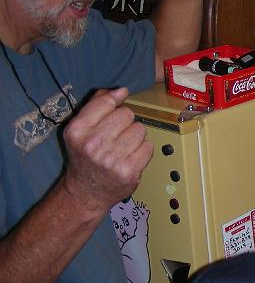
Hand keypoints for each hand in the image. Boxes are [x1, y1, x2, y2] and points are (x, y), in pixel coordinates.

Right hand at [60, 88, 153, 212]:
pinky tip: (130, 158)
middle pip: (127, 114)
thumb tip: (122, 90)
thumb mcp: (80, 128)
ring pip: (140, 129)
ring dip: (135, 136)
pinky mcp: (129, 171)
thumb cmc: (85, 155)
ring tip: (122, 148)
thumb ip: (97, 104)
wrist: (85, 192)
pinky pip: (148, 146)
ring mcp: (112, 159)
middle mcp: (93, 144)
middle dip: (125, 122)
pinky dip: (142, 151)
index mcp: (78, 130)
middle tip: (115, 136)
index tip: (113, 111)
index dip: (114, 103)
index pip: (107, 101)